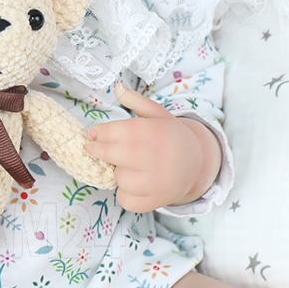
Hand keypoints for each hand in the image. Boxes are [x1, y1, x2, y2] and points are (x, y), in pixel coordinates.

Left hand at [84, 83, 219, 212]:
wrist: (197, 164)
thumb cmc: (170, 137)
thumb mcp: (158, 115)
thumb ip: (136, 101)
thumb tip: (117, 87)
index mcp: (159, 133)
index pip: (122, 131)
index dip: (103, 132)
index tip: (93, 133)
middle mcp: (161, 158)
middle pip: (117, 155)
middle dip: (100, 151)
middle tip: (92, 148)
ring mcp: (160, 182)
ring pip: (121, 179)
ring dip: (118, 173)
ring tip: (127, 166)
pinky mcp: (158, 200)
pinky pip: (127, 200)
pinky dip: (125, 194)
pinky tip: (133, 184)